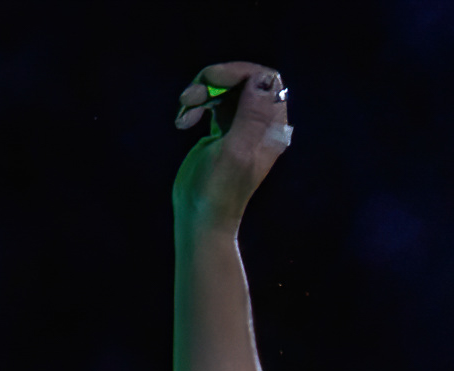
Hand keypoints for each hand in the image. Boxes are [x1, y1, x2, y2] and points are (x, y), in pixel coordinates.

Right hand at [173, 62, 291, 231]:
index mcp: (272, 130)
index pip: (267, 80)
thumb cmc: (219, 189)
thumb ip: (251, 116)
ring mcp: (242, 128)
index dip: (239, 72)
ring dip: (200, 93)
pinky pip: (212, 103)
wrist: (201, 216)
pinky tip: (182, 122)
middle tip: (190, 95)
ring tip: (183, 110)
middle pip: (243, 80)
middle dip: (214, 81)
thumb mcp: (235, 150)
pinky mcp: (224, 132)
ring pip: (225, 89)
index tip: (211, 80)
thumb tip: (264, 80)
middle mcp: (261, 127)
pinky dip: (195, 105)